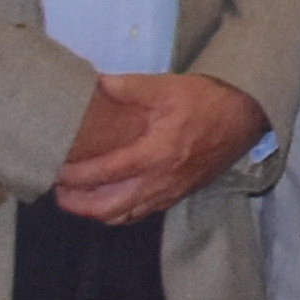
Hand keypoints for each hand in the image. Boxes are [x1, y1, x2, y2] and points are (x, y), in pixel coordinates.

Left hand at [55, 73, 264, 222]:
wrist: (246, 118)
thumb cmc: (208, 101)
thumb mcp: (168, 87)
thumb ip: (128, 87)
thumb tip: (94, 82)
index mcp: (155, 154)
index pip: (104, 174)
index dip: (74, 176)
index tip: (54, 169)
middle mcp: (160, 181)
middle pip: (108, 209)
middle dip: (77, 205)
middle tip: (58, 190)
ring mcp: (169, 192)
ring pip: (124, 217)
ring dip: (96, 212)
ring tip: (77, 197)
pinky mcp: (177, 194)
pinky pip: (141, 214)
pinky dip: (119, 212)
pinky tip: (109, 199)